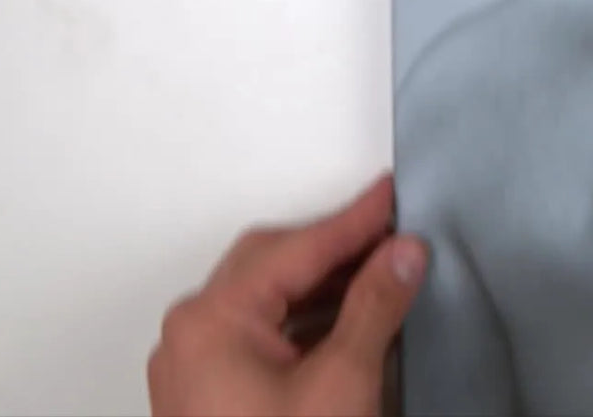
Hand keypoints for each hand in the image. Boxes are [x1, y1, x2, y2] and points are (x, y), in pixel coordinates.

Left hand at [148, 176, 427, 416]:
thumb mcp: (342, 384)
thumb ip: (374, 307)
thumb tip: (401, 254)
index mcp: (212, 321)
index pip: (297, 248)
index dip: (355, 221)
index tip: (395, 195)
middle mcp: (191, 336)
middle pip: (273, 264)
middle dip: (336, 247)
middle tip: (395, 230)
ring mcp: (195, 368)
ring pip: (267, 300)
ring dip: (324, 285)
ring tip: (383, 273)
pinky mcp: (210, 397)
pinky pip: (260, 334)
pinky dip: (306, 321)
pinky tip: (349, 321)